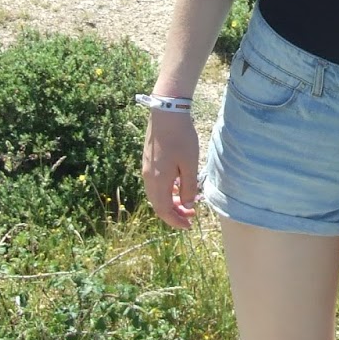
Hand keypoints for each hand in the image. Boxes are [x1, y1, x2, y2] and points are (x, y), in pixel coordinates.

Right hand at [142, 110, 200, 230]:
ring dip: (172, 201)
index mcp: (158, 181)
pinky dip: (168, 190)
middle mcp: (149, 178)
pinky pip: (157, 183)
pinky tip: (180, 185)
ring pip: (157, 194)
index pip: (164, 210)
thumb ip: (189, 187)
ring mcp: (147, 168)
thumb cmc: (181, 138)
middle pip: (159, 204)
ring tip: (188, 202)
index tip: (188, 226)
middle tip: (191, 216)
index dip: (175, 221)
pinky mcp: (149, 160)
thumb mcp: (190, 165)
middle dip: (175, 213)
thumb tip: (187, 205)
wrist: (166, 113)